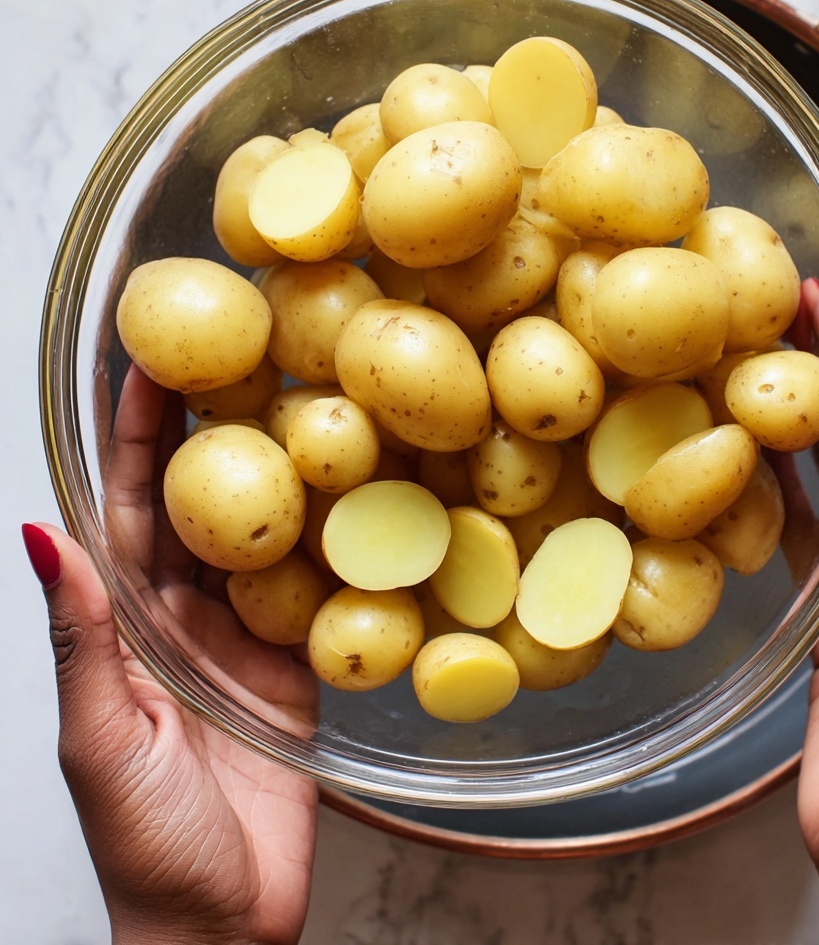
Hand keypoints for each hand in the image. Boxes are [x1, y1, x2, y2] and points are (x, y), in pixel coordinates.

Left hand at [23, 367, 318, 944]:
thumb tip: (38, 536)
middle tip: (239, 355)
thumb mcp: (98, 736)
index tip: (146, 364)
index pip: (124, 509)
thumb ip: (81, 636)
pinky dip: (336, 541)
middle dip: (210, 429)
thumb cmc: (143, 844)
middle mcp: (182, 618)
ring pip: (262, 536)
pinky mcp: (298, 664)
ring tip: (303, 399)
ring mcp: (243, 637)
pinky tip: (356, 491)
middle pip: (197, 505)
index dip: (132, 438)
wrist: (219, 927)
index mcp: (124, 627)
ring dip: (279, 472)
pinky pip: (319, 589)